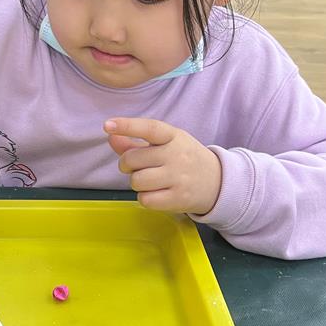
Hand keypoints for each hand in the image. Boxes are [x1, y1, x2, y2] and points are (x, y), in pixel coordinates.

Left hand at [105, 118, 221, 215]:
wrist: (217, 183)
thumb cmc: (184, 159)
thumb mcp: (165, 145)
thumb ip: (136, 142)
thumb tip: (110, 134)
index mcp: (174, 136)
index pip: (150, 128)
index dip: (128, 126)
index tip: (108, 125)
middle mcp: (177, 155)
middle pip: (133, 159)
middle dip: (127, 165)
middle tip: (138, 167)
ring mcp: (179, 177)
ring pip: (137, 181)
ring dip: (137, 183)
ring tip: (150, 181)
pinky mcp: (178, 199)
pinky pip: (145, 200)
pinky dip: (145, 198)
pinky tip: (157, 193)